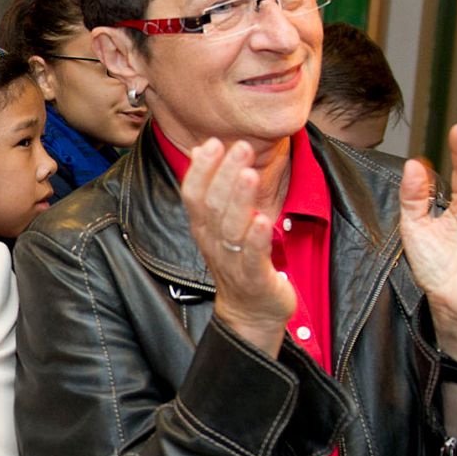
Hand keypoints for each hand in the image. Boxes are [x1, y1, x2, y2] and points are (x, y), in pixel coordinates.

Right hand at [182, 138, 296, 354]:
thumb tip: (200, 148)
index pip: (193, 195)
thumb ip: (212, 187)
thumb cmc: (239, 262)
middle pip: (212, 206)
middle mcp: (213, 242)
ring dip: (240, 200)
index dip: (201, 169)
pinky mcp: (254, 278)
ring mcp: (232, 261)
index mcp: (204, 228)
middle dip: (225, 175)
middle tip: (241, 147)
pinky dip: (257, 239)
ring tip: (249, 174)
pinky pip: (253, 256)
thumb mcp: (221, 224)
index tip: (213, 143)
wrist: (251, 312)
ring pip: (231, 227)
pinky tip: (263, 220)